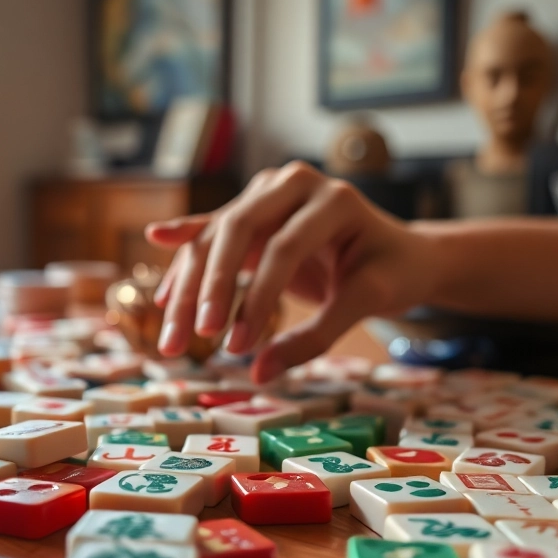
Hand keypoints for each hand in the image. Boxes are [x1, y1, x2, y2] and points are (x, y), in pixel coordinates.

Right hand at [145, 161, 438, 383]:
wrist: (396, 252)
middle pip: (237, 231)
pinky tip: (161, 298)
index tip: (238, 345)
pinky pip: (209, 241)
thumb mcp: (366, 302)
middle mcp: (293, 184)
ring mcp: (265, 193)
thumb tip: (260, 374)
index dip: (257, 297)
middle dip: (211, 289)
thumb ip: (317, 336)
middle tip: (195, 338)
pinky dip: (186, 271)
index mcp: (333, 198)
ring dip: (187, 289)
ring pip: (214, 238)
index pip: (284, 246)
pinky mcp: (248, 213)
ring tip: (171, 340)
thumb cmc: (389, 273)